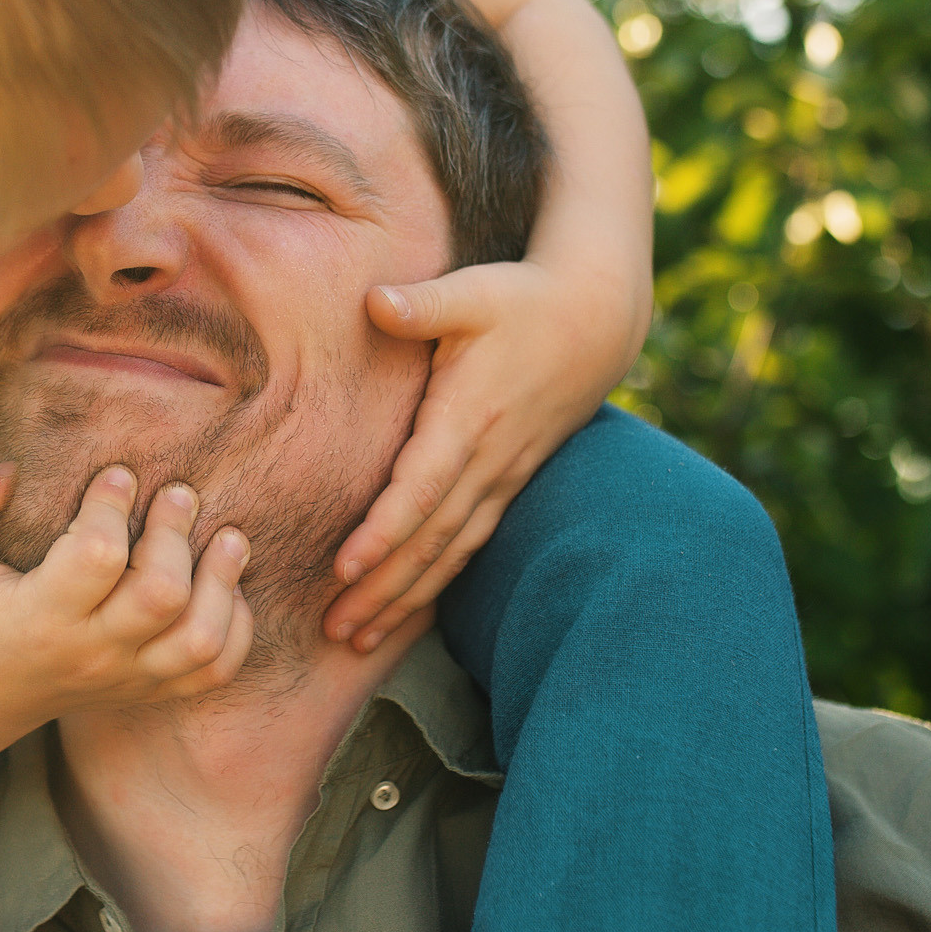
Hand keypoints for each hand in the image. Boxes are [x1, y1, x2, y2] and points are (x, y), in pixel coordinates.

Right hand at [0, 463, 254, 735]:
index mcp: (39, 619)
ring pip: (200, 639)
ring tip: (228, 535)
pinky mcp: (146, 690)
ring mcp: (125, 679)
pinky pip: (214, 671)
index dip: (112, 506)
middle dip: (177, 535)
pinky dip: (235, 626)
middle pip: (162, 596)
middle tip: (178, 493)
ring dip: (223, 582)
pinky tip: (226, 584)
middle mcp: (90, 654)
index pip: (97, 558)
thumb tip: (10, 471)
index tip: (117, 473)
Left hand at [324, 256, 635, 650]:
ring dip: (407, 600)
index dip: (382, 532)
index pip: (420, 488)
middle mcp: (488, 459)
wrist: (596, 319)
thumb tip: (373, 302)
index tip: (343, 569)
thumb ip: (422, 304)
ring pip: (452, 552)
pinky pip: (471, 544)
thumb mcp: (473, 292)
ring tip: (359, 640)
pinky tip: (408, 611)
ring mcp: (503, 476)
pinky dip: (438, 582)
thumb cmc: (523, 300)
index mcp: (468, 417)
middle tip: (334, 632)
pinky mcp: (509, 482)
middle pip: (430, 539)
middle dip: (383, 590)